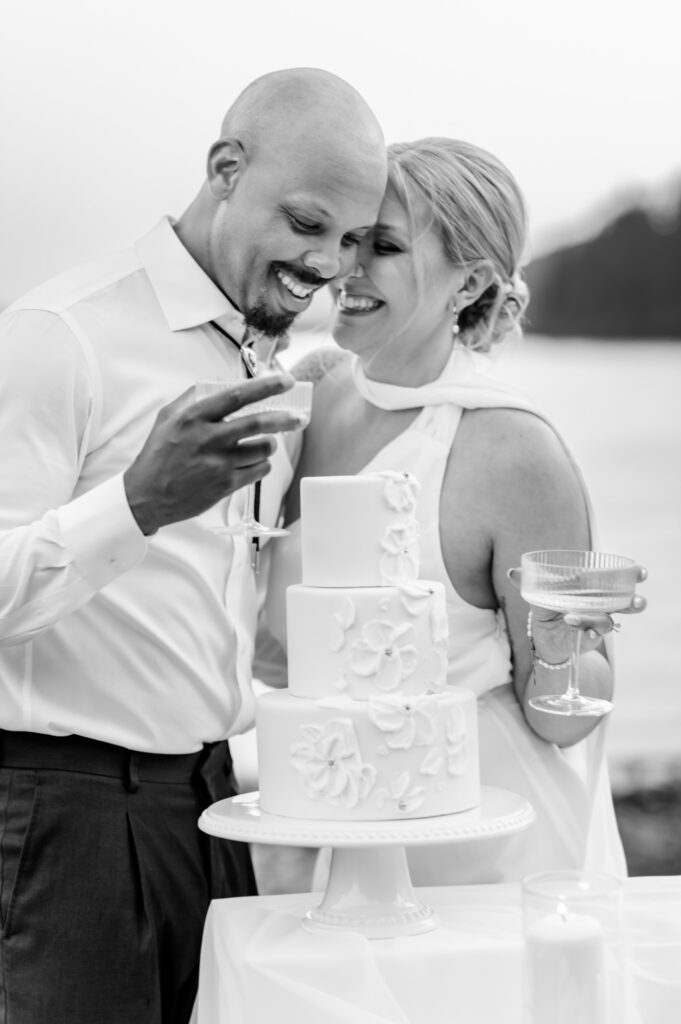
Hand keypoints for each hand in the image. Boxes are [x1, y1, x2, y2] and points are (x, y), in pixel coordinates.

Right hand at [124, 373, 303, 534]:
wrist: (147, 496)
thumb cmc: (158, 455)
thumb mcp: (167, 419)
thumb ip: (191, 399)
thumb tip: (217, 384)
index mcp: (194, 418)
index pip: (236, 396)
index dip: (265, 386)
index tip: (285, 381)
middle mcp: (208, 439)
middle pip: (257, 424)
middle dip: (285, 418)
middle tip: (299, 417)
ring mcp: (218, 464)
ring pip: (262, 449)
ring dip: (270, 445)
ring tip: (265, 443)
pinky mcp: (225, 485)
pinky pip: (259, 471)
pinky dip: (262, 464)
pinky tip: (254, 462)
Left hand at [507, 564, 646, 657]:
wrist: (546, 636)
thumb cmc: (549, 608)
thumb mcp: (539, 594)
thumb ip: (528, 582)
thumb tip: (511, 572)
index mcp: (594, 587)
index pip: (618, 578)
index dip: (632, 574)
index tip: (640, 572)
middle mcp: (601, 604)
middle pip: (625, 601)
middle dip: (634, 600)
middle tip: (636, 601)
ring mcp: (597, 621)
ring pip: (607, 620)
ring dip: (602, 619)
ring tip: (592, 619)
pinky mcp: (590, 637)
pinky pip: (593, 635)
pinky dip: (589, 633)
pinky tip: (584, 633)